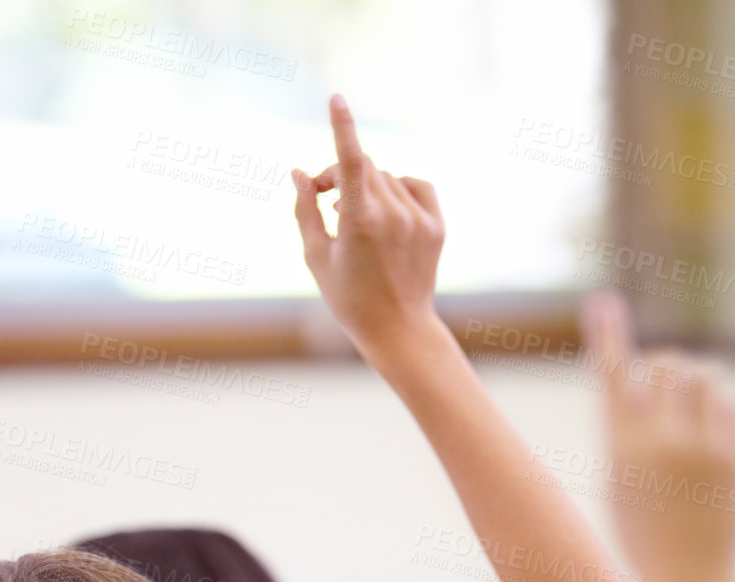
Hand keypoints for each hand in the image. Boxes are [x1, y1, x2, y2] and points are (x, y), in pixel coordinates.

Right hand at [292, 95, 444, 360]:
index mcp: (360, 223)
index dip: (342, 127)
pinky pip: (416, 185)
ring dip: (368, 188)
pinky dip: (399, 190)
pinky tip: (388, 212)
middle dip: (341, 175)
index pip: (351, 161)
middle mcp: (393, 215)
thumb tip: (299, 173)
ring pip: (387, 178)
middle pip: (365, 167)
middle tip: (324, 197)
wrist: (397, 329)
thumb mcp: (317, 257)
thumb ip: (306, 211)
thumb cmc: (349, 299)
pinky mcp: (436, 224)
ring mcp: (418, 219)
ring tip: (355, 220)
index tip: (336, 99)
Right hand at [587, 292, 734, 581]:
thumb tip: (641, 380)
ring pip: (703, 375)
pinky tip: (709, 434)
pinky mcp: (733, 456)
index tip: (601, 302)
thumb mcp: (619, 484)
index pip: (612, 379)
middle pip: (664, 364)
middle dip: (663, 367)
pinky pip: (727, 405)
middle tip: (661, 385)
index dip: (606, 336)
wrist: (687, 581)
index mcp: (620, 451)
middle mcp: (660, 443)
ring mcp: (701, 448)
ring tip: (688, 405)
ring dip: (694, 380)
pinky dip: (717, 408)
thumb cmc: (644, 536)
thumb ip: (627, 433)